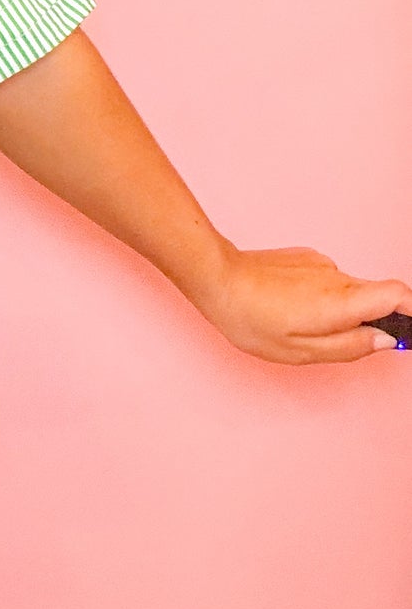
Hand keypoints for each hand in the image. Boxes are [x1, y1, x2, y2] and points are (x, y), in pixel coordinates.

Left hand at [194, 245, 411, 363]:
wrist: (216, 278)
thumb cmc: (250, 318)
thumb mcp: (300, 351)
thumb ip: (349, 347)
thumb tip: (384, 342)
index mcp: (341, 302)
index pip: (399, 295)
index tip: (410, 330)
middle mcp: (337, 277)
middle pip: (375, 296)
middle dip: (368, 320)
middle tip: (340, 341)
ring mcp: (321, 263)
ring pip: (347, 291)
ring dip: (337, 310)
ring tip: (298, 324)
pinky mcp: (305, 257)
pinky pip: (326, 282)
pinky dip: (318, 297)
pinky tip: (288, 307)